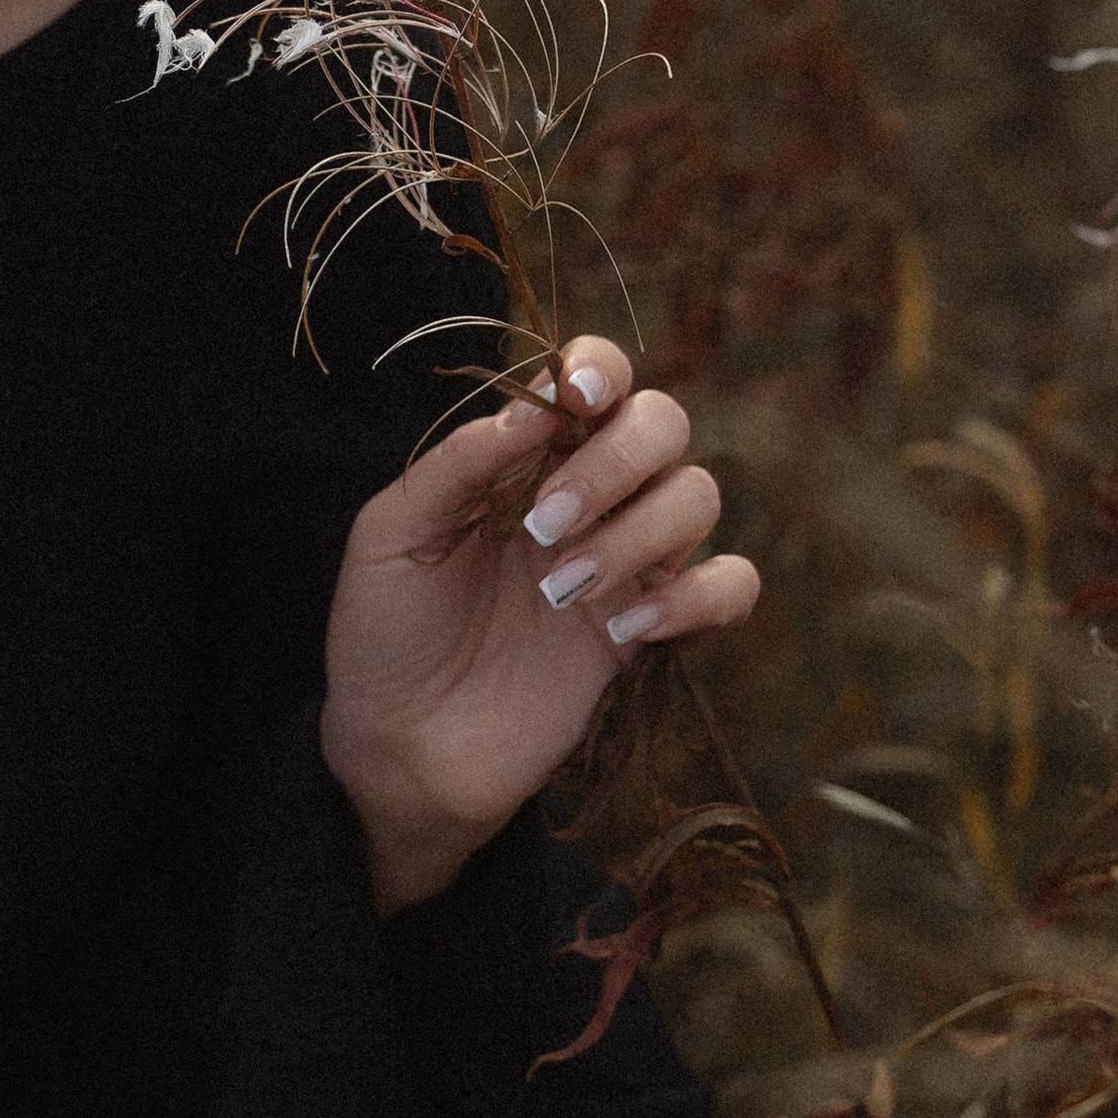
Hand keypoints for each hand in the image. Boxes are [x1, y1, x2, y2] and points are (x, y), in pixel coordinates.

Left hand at [317, 334, 759, 915]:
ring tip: (562, 590)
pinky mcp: (651, 631)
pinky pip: (731, 586)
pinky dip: (698, 595)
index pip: (596, 382)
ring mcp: (627, 561)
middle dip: (616, 461)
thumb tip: (533, 409)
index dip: (603, 370)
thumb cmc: (386, 632)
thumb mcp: (392, 537)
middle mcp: (589, 497)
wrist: (401, 747)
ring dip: (640, 532)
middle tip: (544, 524)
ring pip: (697, 496)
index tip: (578, 398)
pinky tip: (627, 626)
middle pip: (662, 424)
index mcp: (525, 459)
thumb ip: (455, 466)